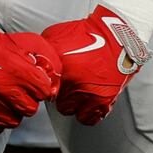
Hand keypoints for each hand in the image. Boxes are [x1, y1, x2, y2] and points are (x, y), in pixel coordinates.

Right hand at [0, 19, 61, 134]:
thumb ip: (48, 58)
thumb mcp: (28, 42)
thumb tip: (55, 82)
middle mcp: (3, 90)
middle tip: (17, 89)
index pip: (43, 92)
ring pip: (14, 121)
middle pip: (30, 109)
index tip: (33, 83)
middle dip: (27, 99)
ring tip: (4, 96)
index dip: (40, 87)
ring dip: (12, 111)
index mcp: (17, 72)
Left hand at [41, 5, 150, 125]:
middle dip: (58, 92)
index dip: (45, 83)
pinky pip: (87, 118)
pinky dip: (87, 112)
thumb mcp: (57, 35)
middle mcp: (73, 80)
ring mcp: (88, 92)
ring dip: (72, 102)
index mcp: (60, 64)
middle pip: (53, 99)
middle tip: (66, 83)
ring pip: (68, 110)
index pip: (41, 86)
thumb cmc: (89, 35)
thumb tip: (35, 63)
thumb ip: (44, 52)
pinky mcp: (103, 101)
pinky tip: (88, 101)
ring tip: (77, 90)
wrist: (118, 36)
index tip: (49, 81)